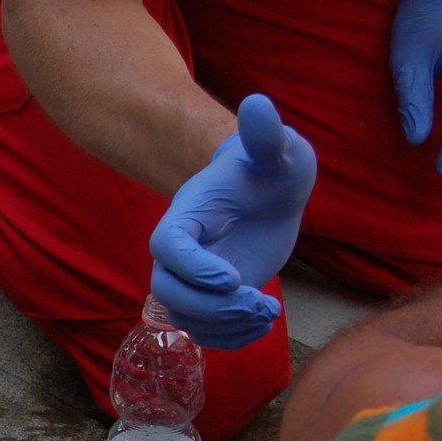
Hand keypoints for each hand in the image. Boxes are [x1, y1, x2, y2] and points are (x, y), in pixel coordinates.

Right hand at [148, 94, 316, 349]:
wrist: (269, 192)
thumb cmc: (270, 167)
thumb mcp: (276, 150)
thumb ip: (265, 135)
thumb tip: (258, 103)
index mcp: (187, 215)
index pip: (166, 247)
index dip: (193, 268)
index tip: (235, 278)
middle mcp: (182, 252)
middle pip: (166, 291)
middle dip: (210, 306)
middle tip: (256, 301)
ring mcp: (195, 279)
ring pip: (185, 317)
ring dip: (225, 325)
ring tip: (268, 311)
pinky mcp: (212, 299)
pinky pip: (206, 331)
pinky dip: (232, 338)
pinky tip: (265, 322)